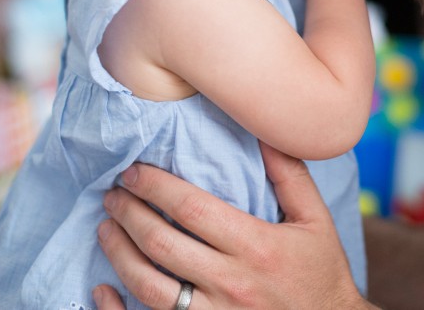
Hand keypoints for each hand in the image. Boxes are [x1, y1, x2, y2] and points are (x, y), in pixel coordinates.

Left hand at [94, 143, 372, 308]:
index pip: (192, 209)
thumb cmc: (321, 273)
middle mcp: (232, 284)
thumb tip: (261, 132)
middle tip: (112, 195)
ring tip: (106, 228)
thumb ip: (290, 176)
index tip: (135, 171)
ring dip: (119, 253)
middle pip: (162, 244)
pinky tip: (102, 288)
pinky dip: (117, 309)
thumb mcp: (316, 220)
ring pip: (149, 286)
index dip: (156, 187)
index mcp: (258, 247)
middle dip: (129, 214)